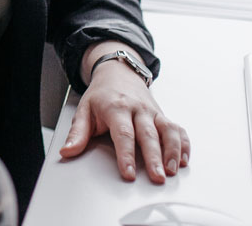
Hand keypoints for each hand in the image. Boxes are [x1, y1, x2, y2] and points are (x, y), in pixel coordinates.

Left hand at [58, 58, 189, 183]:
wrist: (118, 73)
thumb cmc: (101, 96)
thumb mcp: (84, 110)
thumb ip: (77, 133)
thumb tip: (67, 151)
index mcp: (116, 107)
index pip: (123, 133)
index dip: (126, 155)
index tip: (129, 173)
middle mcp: (137, 109)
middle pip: (148, 135)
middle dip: (154, 158)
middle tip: (157, 178)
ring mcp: (152, 112)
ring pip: (167, 131)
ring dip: (173, 151)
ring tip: (172, 171)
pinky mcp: (163, 115)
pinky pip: (178, 129)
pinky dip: (184, 144)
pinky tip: (183, 160)